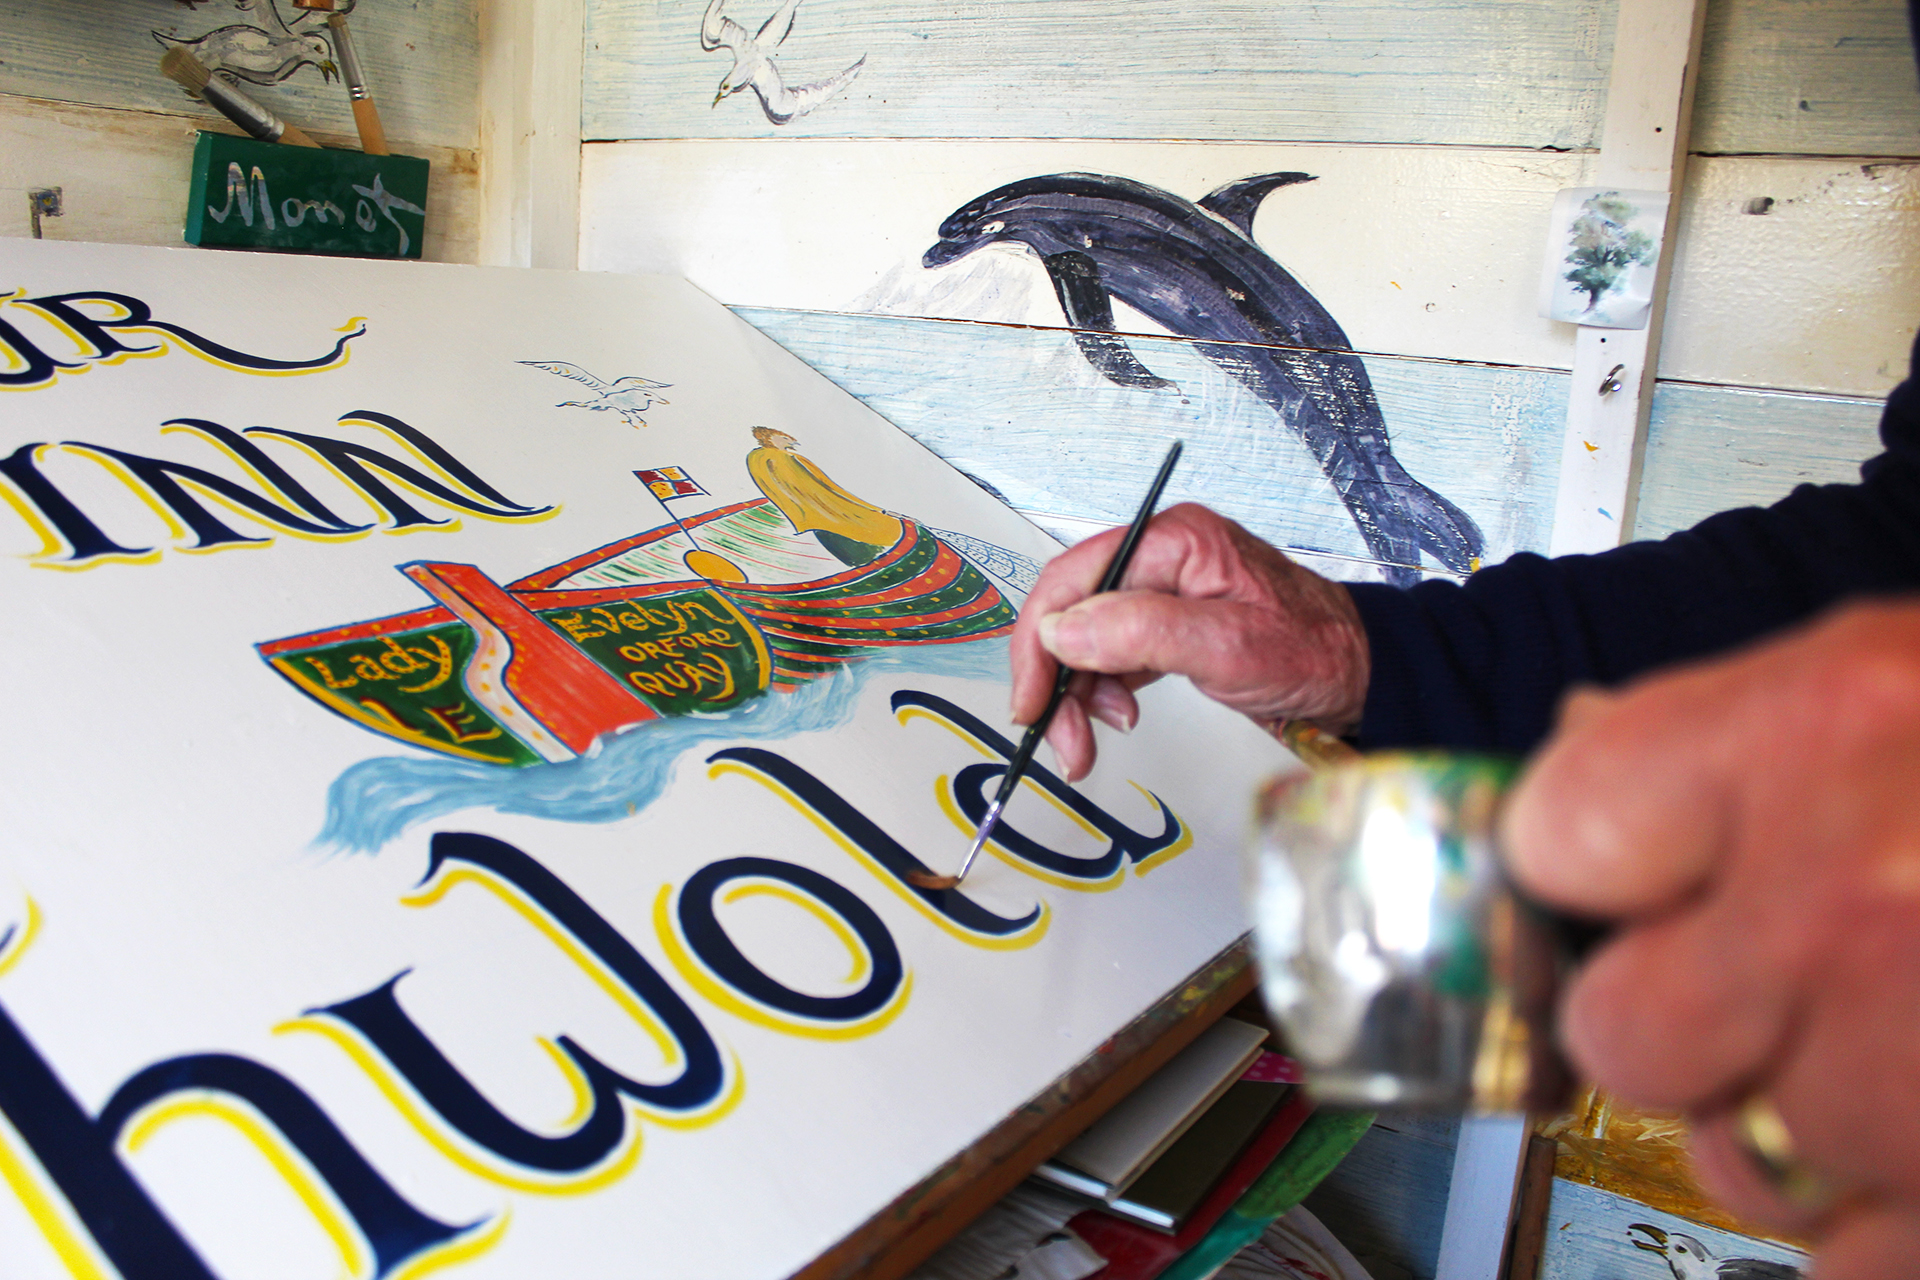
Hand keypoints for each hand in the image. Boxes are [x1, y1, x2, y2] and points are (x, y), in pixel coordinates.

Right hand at [1009, 503, 1368, 780]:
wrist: (1361, 677)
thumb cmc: (1314, 651)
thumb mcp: (1228, 645)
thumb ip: (1141, 632)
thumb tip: (1062, 630)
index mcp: (1173, 540)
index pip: (1073, 578)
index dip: (1039, 640)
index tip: (1031, 698)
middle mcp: (1162, 558)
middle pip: (1072, 612)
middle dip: (1055, 679)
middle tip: (1057, 738)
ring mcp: (1164, 592)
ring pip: (1085, 640)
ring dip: (1075, 695)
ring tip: (1086, 745)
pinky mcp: (1168, 625)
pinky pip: (1111, 655)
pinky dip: (1101, 692)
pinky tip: (1116, 718)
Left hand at [1501, 600, 1919, 1279]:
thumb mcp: (1890, 674)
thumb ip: (1718, 734)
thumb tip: (1572, 773)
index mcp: (1813, 738)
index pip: (1556, 835)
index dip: (1585, 865)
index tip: (1623, 878)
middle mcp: (1855, 906)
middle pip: (1623, 1033)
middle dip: (1675, 1020)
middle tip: (1769, 981)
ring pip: (1738, 1163)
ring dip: (1795, 1127)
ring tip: (1909, 1041)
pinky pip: (1851, 1264)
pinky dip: (1884, 1220)